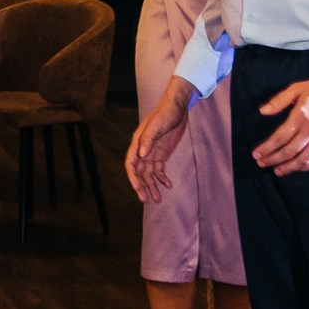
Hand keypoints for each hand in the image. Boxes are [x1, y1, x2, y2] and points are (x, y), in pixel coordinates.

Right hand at [125, 79, 195, 202]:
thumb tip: (141, 155)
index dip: (133, 178)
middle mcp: (143, 150)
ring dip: (152, 186)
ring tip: (158, 199)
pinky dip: (162, 178)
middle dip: (142, 186)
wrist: (177, 108)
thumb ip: (148, 139)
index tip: (138, 189)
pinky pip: (159, 169)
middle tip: (147, 200)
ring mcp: (152, 152)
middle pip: (139, 172)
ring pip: (149, 173)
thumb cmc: (165, 113)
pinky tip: (168, 185)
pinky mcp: (162, 154)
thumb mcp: (157, 125)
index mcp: (138, 143)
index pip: (131, 164)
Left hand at [251, 69, 308, 175]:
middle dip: (273, 159)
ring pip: (304, 159)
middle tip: (261, 163)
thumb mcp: (296, 88)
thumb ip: (279, 101)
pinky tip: (297, 168)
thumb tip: (262, 111)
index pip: (280, 137)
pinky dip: (307, 167)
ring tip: (277, 171)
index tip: (256, 154)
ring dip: (289, 167)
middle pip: (290, 151)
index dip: (267, 148)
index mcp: (301, 116)